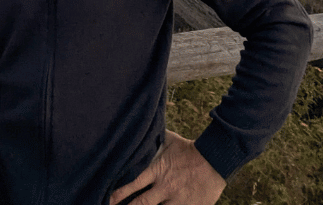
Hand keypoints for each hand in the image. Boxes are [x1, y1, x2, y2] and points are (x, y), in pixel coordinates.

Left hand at [109, 130, 225, 204]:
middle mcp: (164, 188)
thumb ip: (153, 138)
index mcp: (157, 171)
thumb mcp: (169, 140)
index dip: (119, 193)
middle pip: (141, 203)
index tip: (108, 198)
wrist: (214, 160)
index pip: (133, 184)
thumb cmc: (189, 149)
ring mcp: (175, 201)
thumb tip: (140, 127)